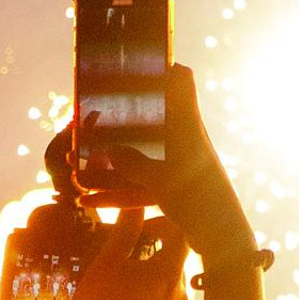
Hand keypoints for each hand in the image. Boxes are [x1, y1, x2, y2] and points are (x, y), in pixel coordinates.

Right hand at [62, 215, 189, 299]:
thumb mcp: (104, 269)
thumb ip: (123, 234)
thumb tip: (133, 207)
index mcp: (170, 271)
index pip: (179, 231)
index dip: (161, 224)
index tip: (140, 230)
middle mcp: (181, 293)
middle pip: (172, 262)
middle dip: (150, 257)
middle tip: (123, 262)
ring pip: (166, 290)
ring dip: (147, 285)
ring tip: (119, 292)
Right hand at [72, 66, 257, 272]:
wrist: (222, 236)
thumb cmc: (196, 197)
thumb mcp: (160, 178)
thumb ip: (133, 163)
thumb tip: (107, 151)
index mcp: (186, 124)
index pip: (182, 82)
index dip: (163, 68)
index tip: (137, 63)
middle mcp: (183, 140)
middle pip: (150, 122)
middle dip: (120, 123)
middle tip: (88, 124)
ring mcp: (177, 165)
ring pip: (139, 157)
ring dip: (110, 164)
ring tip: (76, 166)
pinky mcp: (172, 191)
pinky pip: (138, 188)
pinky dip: (115, 194)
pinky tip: (86, 202)